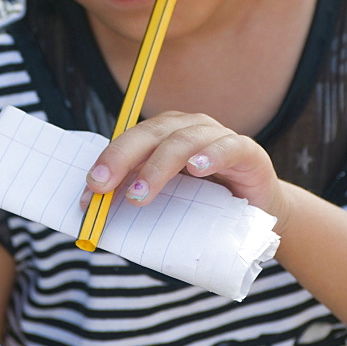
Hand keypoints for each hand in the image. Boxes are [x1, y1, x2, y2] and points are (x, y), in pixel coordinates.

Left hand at [83, 111, 290, 225]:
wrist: (258, 216)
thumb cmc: (207, 207)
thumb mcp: (169, 204)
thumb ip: (140, 201)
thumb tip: (96, 217)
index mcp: (166, 136)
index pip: (130, 142)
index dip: (107, 163)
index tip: (87, 193)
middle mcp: (189, 128)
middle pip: (150, 135)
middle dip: (122, 159)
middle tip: (102, 187)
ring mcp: (218, 137)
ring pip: (183, 140)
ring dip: (158, 166)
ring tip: (139, 194)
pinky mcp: (248, 152)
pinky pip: (229, 147)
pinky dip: (211, 155)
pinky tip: (197, 168)